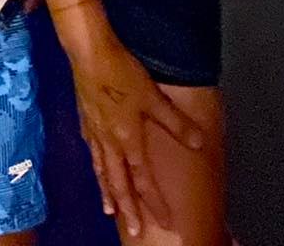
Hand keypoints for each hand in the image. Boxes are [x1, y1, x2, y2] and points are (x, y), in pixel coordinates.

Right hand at [65, 21, 206, 239]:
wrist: (89, 54)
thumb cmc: (123, 74)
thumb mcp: (154, 98)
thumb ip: (176, 123)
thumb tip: (199, 143)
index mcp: (128, 140)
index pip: (143, 180)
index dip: (154, 203)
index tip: (165, 222)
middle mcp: (109, 143)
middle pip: (119, 183)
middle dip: (127, 210)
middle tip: (133, 232)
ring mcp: (94, 133)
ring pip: (102, 172)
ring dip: (108, 194)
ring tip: (109, 211)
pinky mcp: (84, 121)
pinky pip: (92, 154)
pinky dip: (96, 169)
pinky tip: (97, 167)